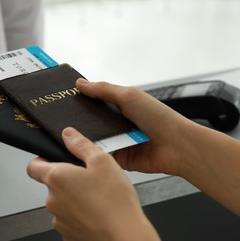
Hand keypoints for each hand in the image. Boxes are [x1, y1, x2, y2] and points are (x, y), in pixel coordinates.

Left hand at [27, 127, 165, 240]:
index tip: (55, 161)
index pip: (33, 166)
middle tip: (89, 179)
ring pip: (62, 203)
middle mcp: (52, 200)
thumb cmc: (115, 201)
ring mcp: (59, 220)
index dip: (42, 160)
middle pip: (52, 185)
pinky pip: (70, 220)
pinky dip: (80, 216)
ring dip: (74, 199)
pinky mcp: (68, 235)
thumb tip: (68, 135)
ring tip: (97, 198)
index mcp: (56, 178)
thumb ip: (81, 144)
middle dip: (67, 180)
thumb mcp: (102, 161)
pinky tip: (97, 213)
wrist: (126, 237)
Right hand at [76, 79, 196, 176]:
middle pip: (91, 121)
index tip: (64, 98)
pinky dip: (93, 151)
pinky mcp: (117, 157)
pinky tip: (84, 148)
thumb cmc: (160, 118)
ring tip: (71, 132)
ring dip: (86, 136)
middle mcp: (117, 123)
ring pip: (92, 138)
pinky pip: (100, 154)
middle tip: (63, 117)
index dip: (81, 100)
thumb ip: (103, 90)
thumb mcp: (129, 95)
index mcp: (120, 106)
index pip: (95, 101)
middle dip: (80, 120)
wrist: (177, 146)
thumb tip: (81, 83)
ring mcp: (117, 140)